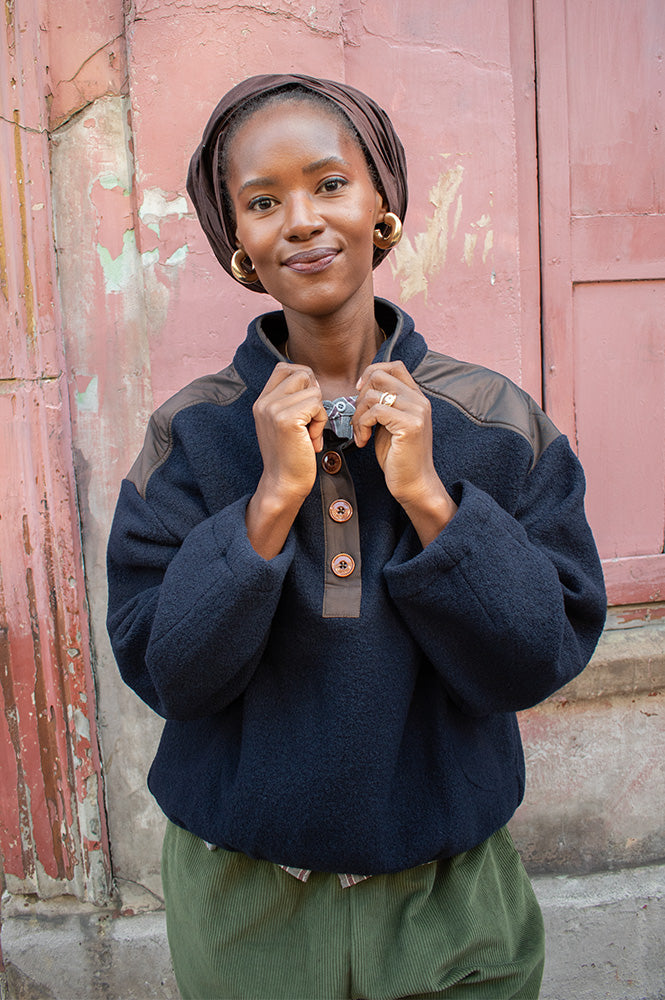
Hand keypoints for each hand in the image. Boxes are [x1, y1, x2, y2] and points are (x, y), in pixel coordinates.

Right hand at [252, 362, 327, 503]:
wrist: (283, 485)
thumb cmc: (290, 457)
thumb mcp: (283, 423)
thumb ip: (289, 400)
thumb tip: (311, 380)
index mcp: (261, 401)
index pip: (284, 367)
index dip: (303, 380)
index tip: (307, 405)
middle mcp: (264, 402)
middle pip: (302, 373)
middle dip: (314, 394)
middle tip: (310, 420)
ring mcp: (273, 409)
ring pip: (313, 389)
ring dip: (319, 411)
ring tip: (310, 433)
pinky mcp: (286, 419)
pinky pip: (317, 404)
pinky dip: (321, 421)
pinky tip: (312, 440)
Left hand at [353, 361, 456, 543]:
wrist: (414, 484)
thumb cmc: (399, 457)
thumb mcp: (390, 423)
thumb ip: (383, 403)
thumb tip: (363, 386)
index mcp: (416, 397)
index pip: (394, 366)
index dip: (371, 373)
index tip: (360, 392)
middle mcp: (420, 400)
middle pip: (379, 375)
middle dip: (360, 396)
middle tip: (359, 420)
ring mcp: (417, 411)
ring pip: (373, 394)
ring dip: (358, 415)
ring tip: (360, 434)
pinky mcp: (410, 425)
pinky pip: (375, 412)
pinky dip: (361, 425)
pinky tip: (363, 441)